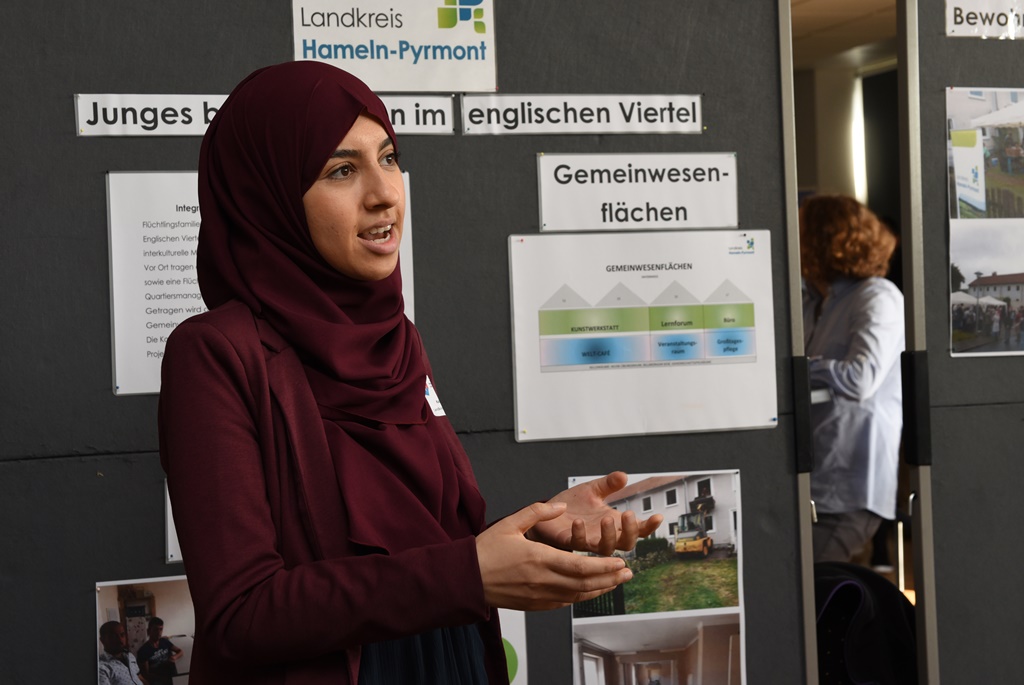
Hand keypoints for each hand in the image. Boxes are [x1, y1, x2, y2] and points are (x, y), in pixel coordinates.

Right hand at [476, 502, 633, 610]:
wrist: (465, 580)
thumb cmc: (485, 551)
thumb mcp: (510, 523)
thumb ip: (537, 511)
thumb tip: (560, 505)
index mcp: (540, 559)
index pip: (581, 566)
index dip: (605, 566)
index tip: (620, 561)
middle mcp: (543, 580)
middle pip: (585, 583)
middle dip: (610, 578)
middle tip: (627, 573)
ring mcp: (540, 596)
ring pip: (577, 596)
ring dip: (600, 590)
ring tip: (616, 583)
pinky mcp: (534, 605)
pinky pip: (564, 603)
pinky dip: (581, 597)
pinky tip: (589, 591)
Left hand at [528, 472, 662, 555]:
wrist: (548, 511)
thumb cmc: (574, 503)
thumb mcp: (593, 489)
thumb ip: (609, 484)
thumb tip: (623, 475)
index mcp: (614, 523)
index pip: (638, 530)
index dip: (649, 526)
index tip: (658, 516)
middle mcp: (604, 535)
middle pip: (627, 544)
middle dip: (630, 531)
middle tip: (628, 514)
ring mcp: (588, 541)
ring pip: (605, 549)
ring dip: (608, 536)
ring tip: (606, 518)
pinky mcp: (569, 542)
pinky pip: (578, 544)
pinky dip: (579, 534)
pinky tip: (578, 521)